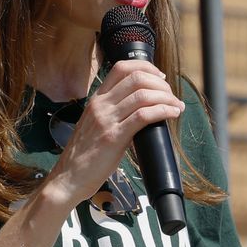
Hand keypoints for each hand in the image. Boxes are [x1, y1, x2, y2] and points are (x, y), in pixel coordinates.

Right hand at [43, 60, 184, 206]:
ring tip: (177, 106)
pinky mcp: (113, 137)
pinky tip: (172, 114)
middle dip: (161, 84)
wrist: (68, 178)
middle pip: (137, 78)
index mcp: (97, 99)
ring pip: (143, 95)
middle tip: (172, 95)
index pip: (122, 68)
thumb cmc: (85, 155)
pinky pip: (143, 116)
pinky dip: (163, 111)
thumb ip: (114, 112)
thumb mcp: (97, 124)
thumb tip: (143, 108)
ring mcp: (106, 120)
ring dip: (167, 97)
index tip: (161, 78)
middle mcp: (101, 105)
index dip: (146, 67)